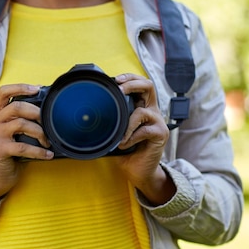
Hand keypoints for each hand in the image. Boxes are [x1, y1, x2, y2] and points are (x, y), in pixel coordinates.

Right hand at [0, 84, 52, 213]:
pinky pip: (23, 147)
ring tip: (47, 142)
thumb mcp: (14, 132)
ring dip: (40, 132)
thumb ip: (22, 118)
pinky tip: (47, 154)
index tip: (37, 89)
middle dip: (36, 112)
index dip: (21, 87)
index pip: (4, 92)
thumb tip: (47, 109)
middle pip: (16, 106)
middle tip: (48, 121)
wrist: (0, 175)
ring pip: (21, 124)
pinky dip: (39, 151)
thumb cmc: (12, 151)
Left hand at [114, 73, 174, 204]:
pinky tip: (124, 145)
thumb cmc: (126, 151)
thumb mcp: (116, 132)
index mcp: (142, 106)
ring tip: (120, 136)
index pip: (140, 83)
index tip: (115, 79)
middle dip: (132, 84)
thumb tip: (88, 113)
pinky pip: (144, 130)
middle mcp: (152, 111)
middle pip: (149, 86)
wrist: (138, 171)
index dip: (130, 77)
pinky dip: (131, 137)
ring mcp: (158, 122)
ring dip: (127, 123)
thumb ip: (111, 120)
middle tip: (120, 90)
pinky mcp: (160, 134)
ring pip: (143, 111)